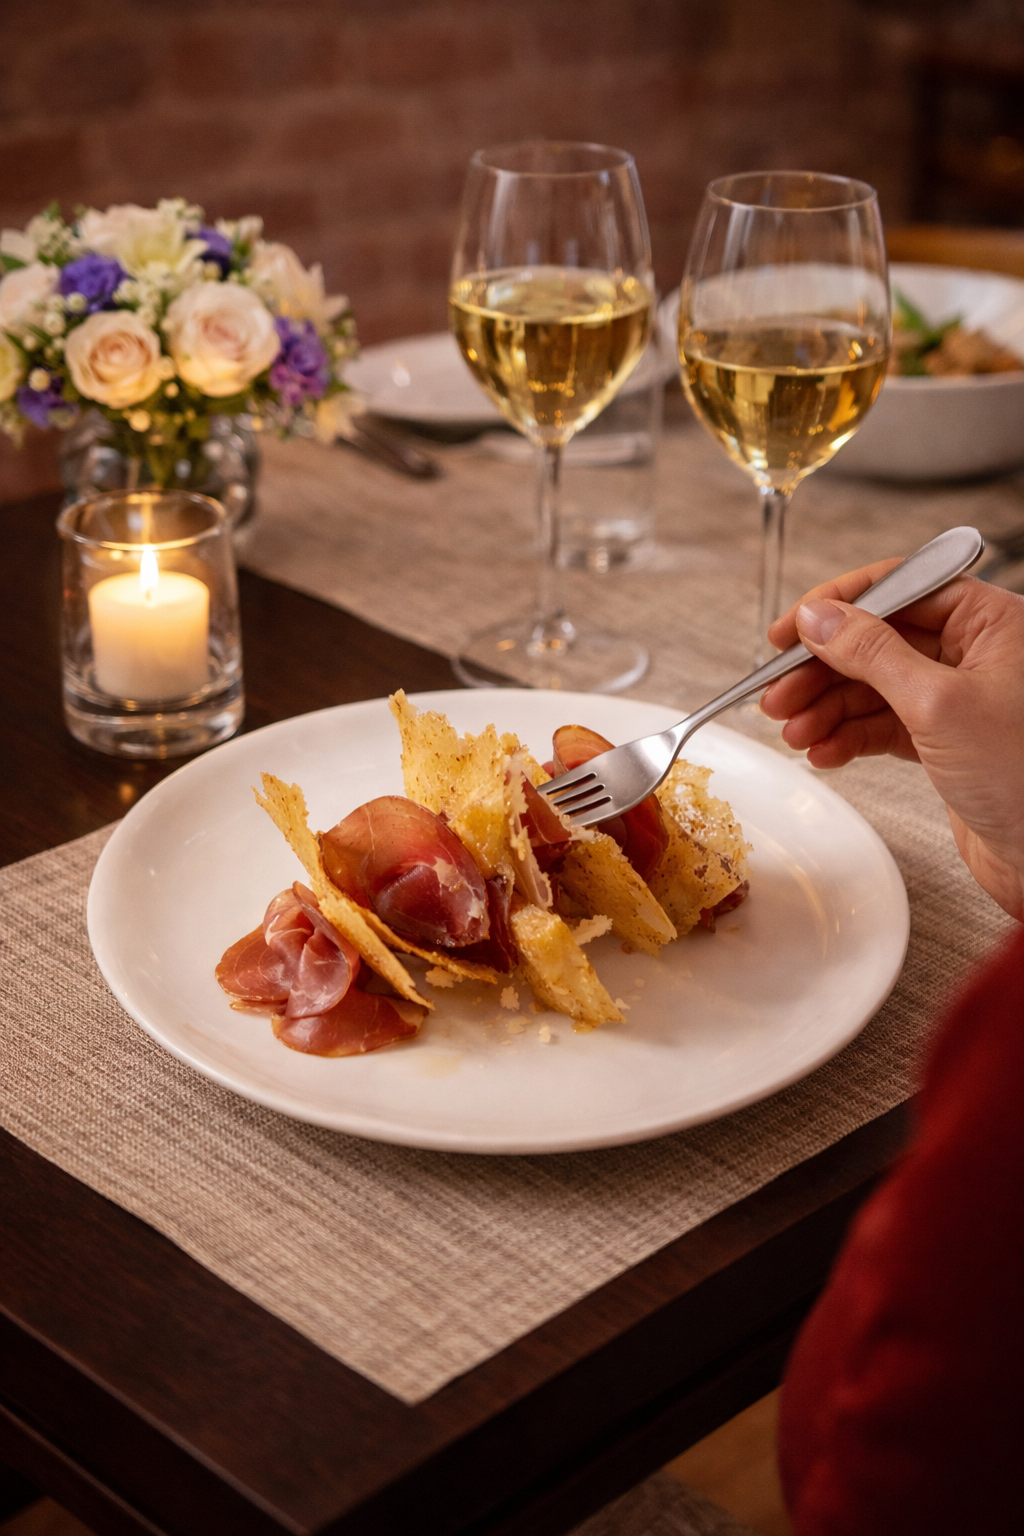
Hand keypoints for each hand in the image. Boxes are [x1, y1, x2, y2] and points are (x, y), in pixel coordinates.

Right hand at [760, 562, 1023, 920]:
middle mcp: (974, 653)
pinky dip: (848, 737)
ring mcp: (957, 697)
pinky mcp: (944, 740)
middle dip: (822, 670)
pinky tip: (823, 751)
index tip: (790, 630)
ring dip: (826, 709)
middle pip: (877, 641)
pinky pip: (882, 725)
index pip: (900, 589)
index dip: (839, 606)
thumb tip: (821, 618)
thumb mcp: (937, 704)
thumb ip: (872, 654)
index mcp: (990, 622)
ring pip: (873, 686)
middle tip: (778, 693)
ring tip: (794, 732)